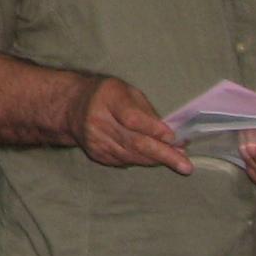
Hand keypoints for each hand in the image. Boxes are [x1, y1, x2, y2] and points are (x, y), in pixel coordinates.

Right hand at [64, 75, 191, 173]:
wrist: (70, 107)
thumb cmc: (106, 95)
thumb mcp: (125, 90)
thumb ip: (146, 110)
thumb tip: (169, 133)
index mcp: (107, 99)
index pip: (132, 118)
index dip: (153, 129)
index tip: (173, 137)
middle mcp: (98, 121)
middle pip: (134, 142)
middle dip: (163, 155)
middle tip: (185, 165)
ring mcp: (96, 141)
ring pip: (132, 156)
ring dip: (157, 160)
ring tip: (179, 163)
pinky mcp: (97, 154)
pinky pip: (125, 161)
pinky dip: (143, 161)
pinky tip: (155, 159)